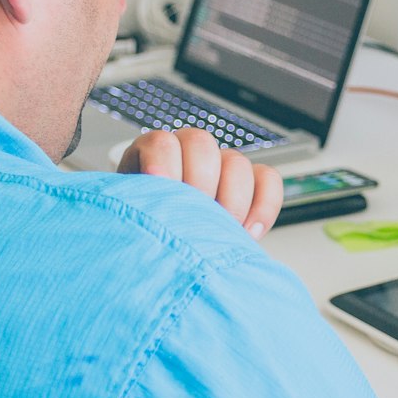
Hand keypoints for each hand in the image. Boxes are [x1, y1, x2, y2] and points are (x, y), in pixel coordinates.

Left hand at [118, 127, 282, 237]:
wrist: (166, 255)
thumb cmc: (144, 234)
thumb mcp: (129, 220)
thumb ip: (136, 209)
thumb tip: (145, 213)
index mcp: (151, 157)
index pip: (161, 142)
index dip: (162, 163)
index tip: (160, 187)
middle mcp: (187, 155)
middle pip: (201, 143)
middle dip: (198, 182)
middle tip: (193, 216)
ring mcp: (220, 167)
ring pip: (236, 162)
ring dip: (231, 200)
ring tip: (219, 231)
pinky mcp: (249, 185)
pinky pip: (267, 179)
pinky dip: (263, 206)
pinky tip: (247, 232)